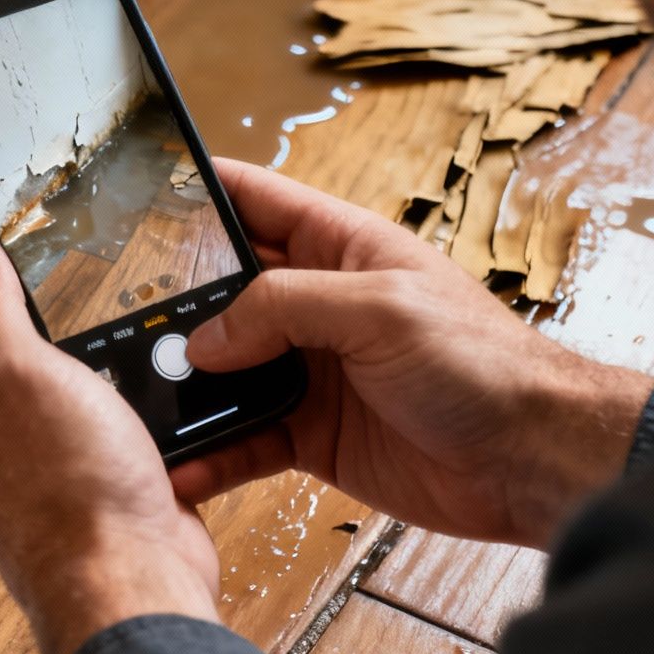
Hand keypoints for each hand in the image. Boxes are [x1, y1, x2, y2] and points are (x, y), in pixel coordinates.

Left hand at [0, 224, 219, 653]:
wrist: (130, 582)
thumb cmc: (66, 488)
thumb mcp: (18, 369)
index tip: (12, 232)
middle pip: (10, 351)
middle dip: (45, 316)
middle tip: (79, 277)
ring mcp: (36, 468)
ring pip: (63, 390)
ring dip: (93, 364)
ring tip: (122, 336)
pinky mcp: (88, 490)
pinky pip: (103, 431)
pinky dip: (125, 408)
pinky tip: (148, 395)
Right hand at [176, 158, 653, 547]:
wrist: (532, 460)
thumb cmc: (485, 365)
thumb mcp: (380, 310)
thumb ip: (284, 308)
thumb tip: (207, 338)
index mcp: (341, 250)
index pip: (256, 202)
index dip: (201, 190)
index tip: (143, 188)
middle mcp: (318, 306)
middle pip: (224, 293)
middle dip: (174, 306)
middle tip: (121, 325)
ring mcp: (311, 371)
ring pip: (225, 370)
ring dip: (186, 386)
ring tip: (136, 398)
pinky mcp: (311, 434)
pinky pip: (245, 438)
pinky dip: (211, 452)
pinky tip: (180, 464)